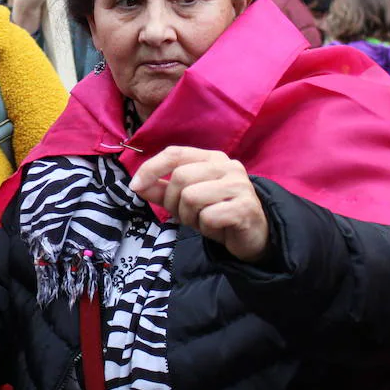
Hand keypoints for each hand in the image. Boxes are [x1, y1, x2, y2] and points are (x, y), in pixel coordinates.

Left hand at [129, 146, 269, 263]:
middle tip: (185, 215)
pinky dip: (205, 227)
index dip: (151, 169)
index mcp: (211, 158)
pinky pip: (208, 216)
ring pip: (191, 197)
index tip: (136, 186)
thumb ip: (162, 191)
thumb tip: (137, 185)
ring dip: (189, 216)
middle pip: (180, 177)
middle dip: (173, 202)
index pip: (175, 153)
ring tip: (202, 221)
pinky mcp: (245, 207)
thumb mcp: (185, 201)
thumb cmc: (217, 213)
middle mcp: (227, 166)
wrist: (253, 236)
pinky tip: (217, 227)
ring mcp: (239, 185)